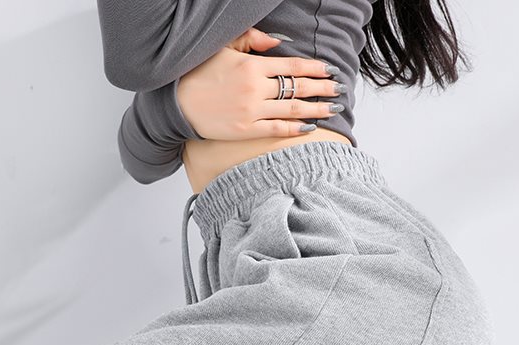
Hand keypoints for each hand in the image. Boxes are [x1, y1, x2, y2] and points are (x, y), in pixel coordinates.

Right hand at [175, 27, 345, 139]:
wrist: (178, 103)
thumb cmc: (200, 74)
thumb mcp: (224, 48)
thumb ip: (253, 40)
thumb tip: (281, 43)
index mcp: (252, 65)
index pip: (293, 65)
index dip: (315, 68)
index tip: (330, 70)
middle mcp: (255, 88)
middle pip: (298, 87)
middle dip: (323, 88)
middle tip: (340, 89)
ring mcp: (251, 111)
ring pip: (293, 110)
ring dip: (317, 108)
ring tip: (334, 108)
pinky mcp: (245, 130)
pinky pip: (277, 129)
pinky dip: (295, 128)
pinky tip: (310, 126)